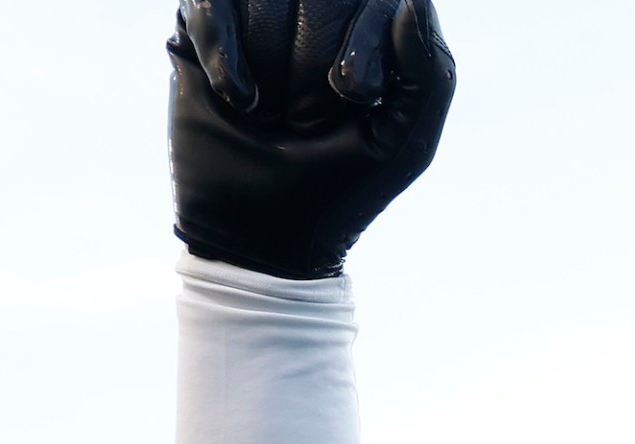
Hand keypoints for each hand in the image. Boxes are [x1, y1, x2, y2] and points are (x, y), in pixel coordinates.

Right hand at [168, 0, 455, 277]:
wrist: (261, 231)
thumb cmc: (341, 185)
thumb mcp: (404, 139)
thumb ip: (430, 71)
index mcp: (373, 34)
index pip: (375, 0)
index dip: (362, 44)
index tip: (355, 98)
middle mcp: (317, 13)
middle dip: (311, 68)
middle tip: (305, 118)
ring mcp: (258, 14)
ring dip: (271, 68)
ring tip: (271, 114)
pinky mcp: (205, 24)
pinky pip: (211, 2)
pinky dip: (224, 55)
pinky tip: (238, 99)